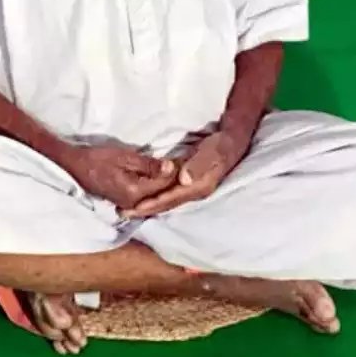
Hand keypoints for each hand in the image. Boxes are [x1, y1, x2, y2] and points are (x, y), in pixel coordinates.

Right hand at [60, 145, 177, 210]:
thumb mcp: (124, 156)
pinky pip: (147, 198)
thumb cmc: (98, 158)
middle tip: (185, 164)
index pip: (164, 184)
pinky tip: (162, 179)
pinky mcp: (126, 203)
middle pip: (162, 194)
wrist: (75, 166)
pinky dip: (156, 189)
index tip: (187, 159)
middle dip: (174, 181)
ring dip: (166, 185)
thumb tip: (171, 167)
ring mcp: (129, 206)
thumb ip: (148, 164)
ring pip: (155, 197)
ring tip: (177, 170)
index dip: (177, 171)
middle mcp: (134, 204)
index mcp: (134, 192)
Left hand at [120, 130, 246, 218]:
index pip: (170, 198)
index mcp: (198, 187)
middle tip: (123, 214)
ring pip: (166, 200)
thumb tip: (184, 179)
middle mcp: (193, 192)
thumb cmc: (221, 145)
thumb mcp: (213, 152)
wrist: (232, 142)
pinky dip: (155, 197)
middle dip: (145, 210)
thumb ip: (198, 165)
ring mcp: (191, 189)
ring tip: (128, 210)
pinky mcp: (188, 183)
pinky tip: (145, 198)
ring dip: (148, 205)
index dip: (152, 204)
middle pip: (166, 204)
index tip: (134, 209)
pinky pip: (168, 193)